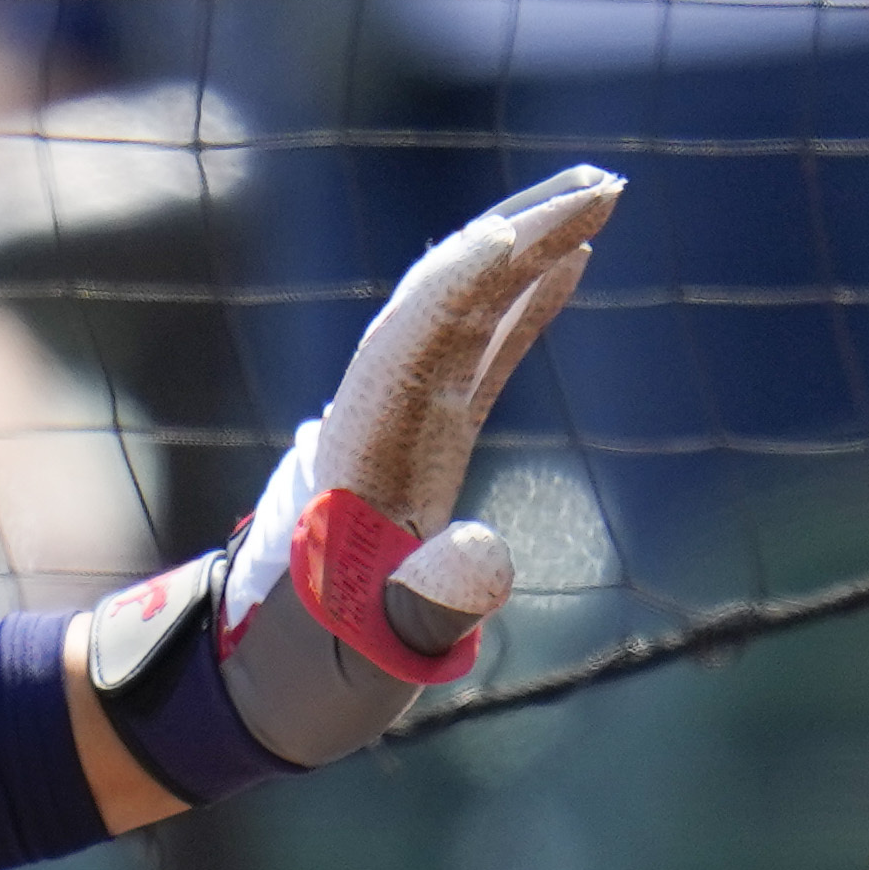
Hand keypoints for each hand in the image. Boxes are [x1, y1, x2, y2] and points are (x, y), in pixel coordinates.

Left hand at [72, 167, 624, 815]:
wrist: (266, 683)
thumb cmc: (320, 672)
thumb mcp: (376, 652)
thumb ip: (429, 605)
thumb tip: (484, 558)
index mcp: (360, 450)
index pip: (413, 336)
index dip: (465, 281)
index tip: (521, 233)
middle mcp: (377, 416)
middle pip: (443, 296)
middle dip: (515, 233)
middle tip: (603, 186)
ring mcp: (402, 422)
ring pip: (464, 309)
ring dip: (526, 251)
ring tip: (601, 200)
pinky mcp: (424, 439)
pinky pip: (477, 351)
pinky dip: (522, 307)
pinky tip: (574, 268)